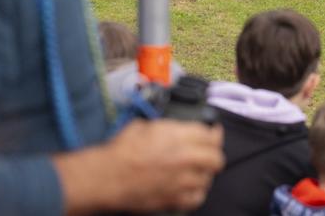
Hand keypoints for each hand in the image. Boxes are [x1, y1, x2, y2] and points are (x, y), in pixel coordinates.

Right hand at [56, 119, 223, 212]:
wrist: (107, 177)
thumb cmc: (121, 151)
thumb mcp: (144, 125)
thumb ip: (165, 126)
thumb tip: (172, 127)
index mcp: (178, 136)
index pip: (211, 135)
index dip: (214, 133)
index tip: (213, 133)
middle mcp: (185, 157)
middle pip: (216, 158)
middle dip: (213, 154)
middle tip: (208, 153)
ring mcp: (182, 181)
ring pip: (208, 178)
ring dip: (203, 174)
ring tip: (196, 171)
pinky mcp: (175, 199)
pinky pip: (197, 198)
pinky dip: (196, 193)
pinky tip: (190, 188)